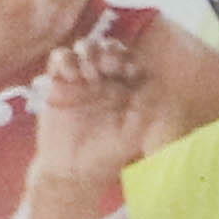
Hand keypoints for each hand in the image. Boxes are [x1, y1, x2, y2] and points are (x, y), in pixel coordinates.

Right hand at [28, 28, 150, 188]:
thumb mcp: (134, 137)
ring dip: (89, 52)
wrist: (72, 170)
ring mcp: (82, 77)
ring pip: (86, 48)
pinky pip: (60, 58)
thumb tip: (158, 92)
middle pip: (109, 49)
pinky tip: (70, 75)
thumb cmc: (108, 155)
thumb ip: (149, 117)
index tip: (129, 71)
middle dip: (109, 52)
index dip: (130, 61)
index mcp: (126, 87)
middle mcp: (105, 78)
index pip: (131, 61)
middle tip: (108, 65)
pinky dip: (65, 59)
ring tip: (89, 73)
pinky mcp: (59, 81)